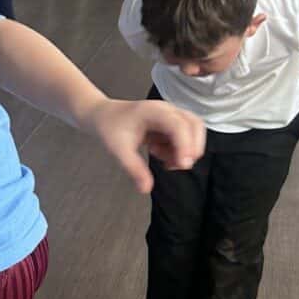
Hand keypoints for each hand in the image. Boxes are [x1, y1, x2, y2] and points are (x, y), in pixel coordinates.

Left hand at [89, 99, 204, 193]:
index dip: (185, 144)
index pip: (178, 125)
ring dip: (184, 151)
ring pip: (193, 132)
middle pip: (194, 124)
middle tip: (178, 165)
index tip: (183, 164)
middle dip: (192, 148)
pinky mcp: (171, 125)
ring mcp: (170, 116)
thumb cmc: (110, 128)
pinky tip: (158, 154)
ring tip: (163, 160)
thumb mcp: (119, 150)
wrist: (103, 117)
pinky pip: (184, 138)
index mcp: (153, 111)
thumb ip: (134, 168)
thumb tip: (146, 188)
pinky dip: (177, 151)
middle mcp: (166, 110)